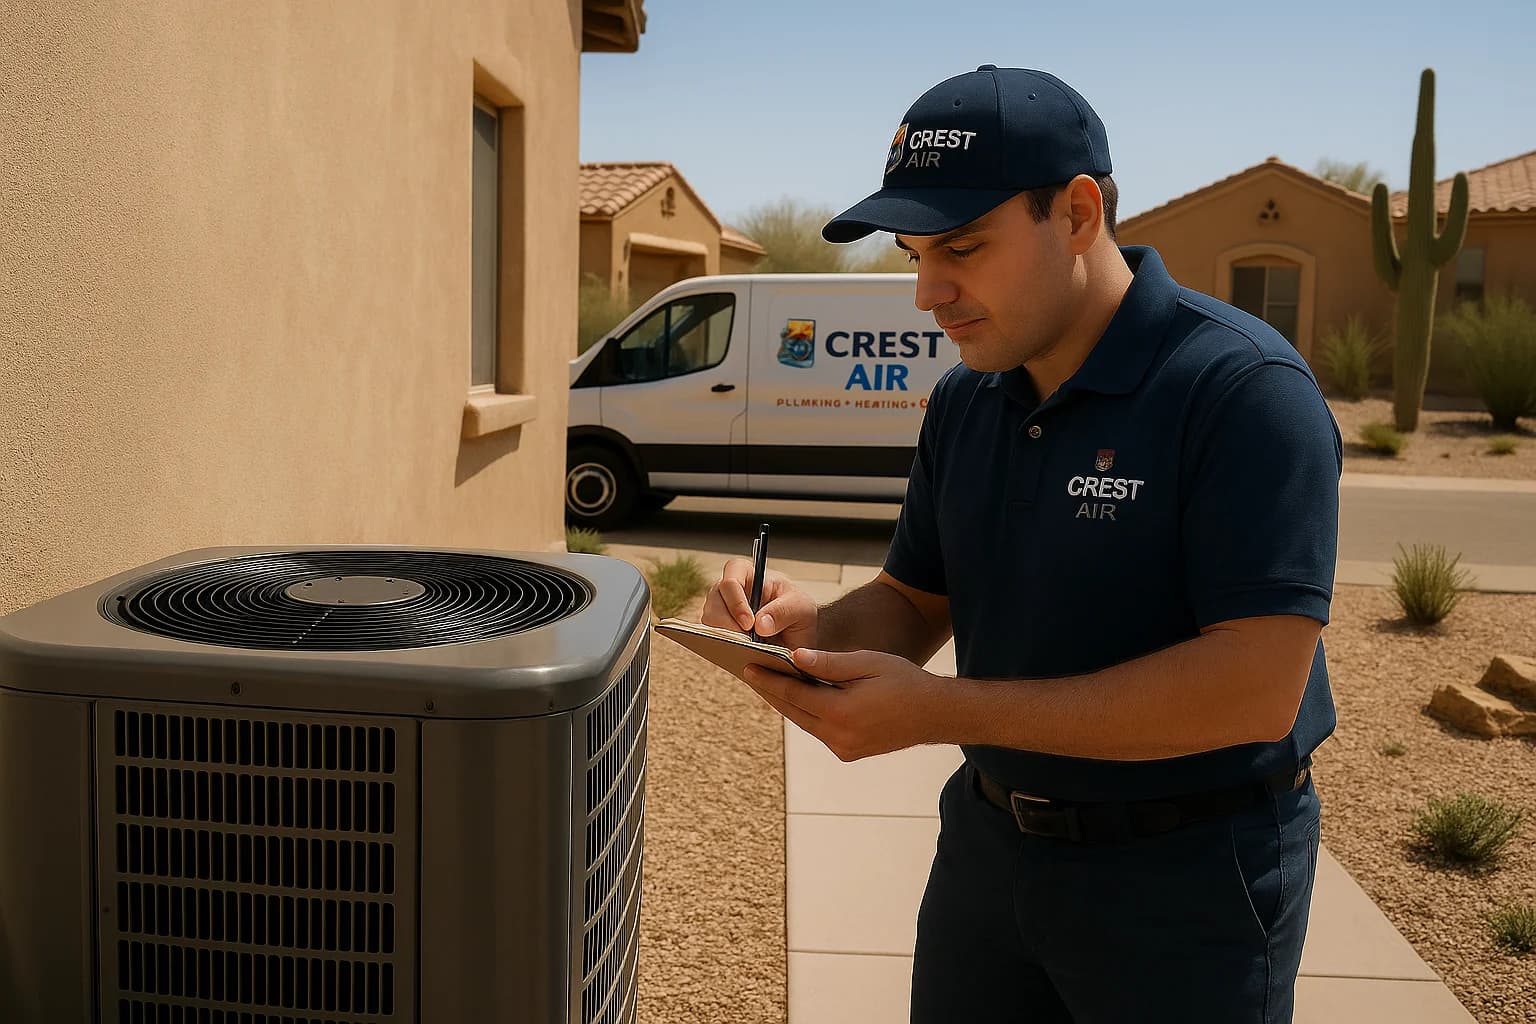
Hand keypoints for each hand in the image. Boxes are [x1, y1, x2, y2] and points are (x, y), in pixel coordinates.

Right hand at [701, 557, 819, 649]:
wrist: (797, 634)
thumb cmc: (797, 611)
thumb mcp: (801, 608)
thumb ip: (783, 612)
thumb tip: (760, 625)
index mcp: (746, 575)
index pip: (730, 580)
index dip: (736, 602)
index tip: (749, 624)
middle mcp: (728, 591)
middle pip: (714, 604)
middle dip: (728, 626)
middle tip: (748, 644)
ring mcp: (719, 611)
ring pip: (710, 624)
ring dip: (727, 639)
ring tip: (749, 651)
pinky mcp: (718, 632)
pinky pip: (712, 641)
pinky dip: (726, 649)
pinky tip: (743, 656)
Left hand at [741, 648, 946, 761]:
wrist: (935, 714)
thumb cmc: (904, 681)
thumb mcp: (867, 664)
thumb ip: (830, 663)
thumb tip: (795, 658)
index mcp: (841, 712)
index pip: (794, 695)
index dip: (769, 680)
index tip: (748, 669)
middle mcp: (838, 736)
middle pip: (793, 712)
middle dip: (771, 693)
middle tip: (751, 674)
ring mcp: (844, 748)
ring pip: (805, 723)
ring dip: (788, 704)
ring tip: (769, 684)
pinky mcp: (849, 752)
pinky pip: (819, 730)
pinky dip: (807, 714)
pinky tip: (799, 699)